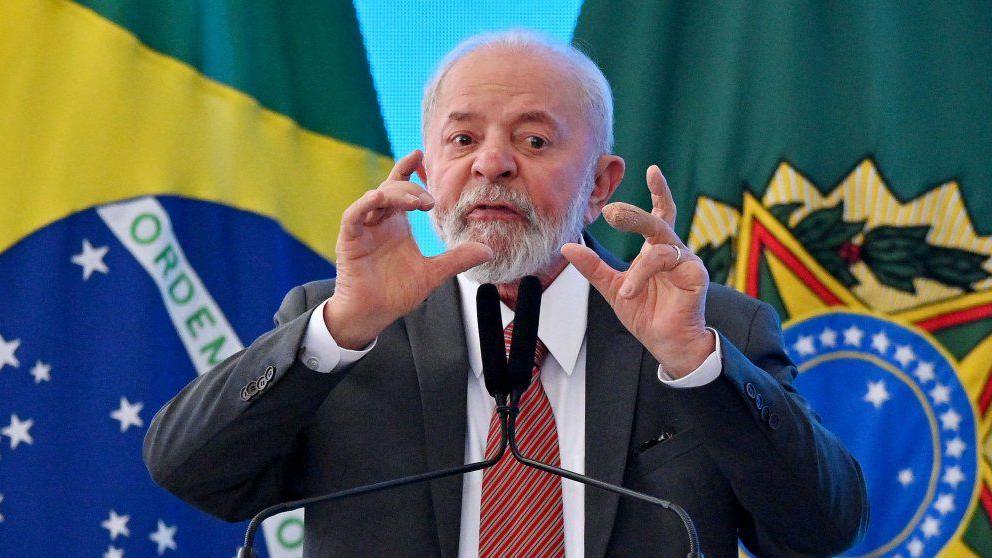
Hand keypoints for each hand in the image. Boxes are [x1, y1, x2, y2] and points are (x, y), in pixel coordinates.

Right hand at [324, 150, 493, 348]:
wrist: (373, 315)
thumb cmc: (396, 292)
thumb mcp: (434, 273)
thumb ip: (458, 259)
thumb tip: (488, 250)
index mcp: (397, 223)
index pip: (400, 187)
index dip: (408, 169)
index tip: (420, 154)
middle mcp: (380, 221)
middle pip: (391, 189)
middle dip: (411, 189)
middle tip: (430, 201)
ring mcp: (363, 229)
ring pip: (375, 198)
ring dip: (396, 194)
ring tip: (417, 202)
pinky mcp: (349, 240)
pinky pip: (353, 215)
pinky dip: (364, 205)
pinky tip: (378, 198)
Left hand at [562, 165, 713, 377]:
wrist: (666, 343)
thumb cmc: (646, 315)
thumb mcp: (612, 288)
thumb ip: (593, 267)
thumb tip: (567, 245)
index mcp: (656, 250)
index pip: (659, 213)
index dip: (659, 191)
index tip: (652, 169)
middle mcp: (673, 250)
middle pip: (658, 220)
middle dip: (635, 215)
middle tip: (612, 212)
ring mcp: (686, 261)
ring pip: (661, 244)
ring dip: (638, 266)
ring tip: (623, 289)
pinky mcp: (695, 275)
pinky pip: (666, 264)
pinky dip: (643, 276)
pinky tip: (630, 293)